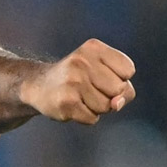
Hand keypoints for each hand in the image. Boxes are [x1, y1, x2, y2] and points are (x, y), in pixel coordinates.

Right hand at [20, 38, 135, 124]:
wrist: (38, 85)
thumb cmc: (78, 78)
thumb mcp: (102, 71)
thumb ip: (122, 87)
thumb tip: (117, 105)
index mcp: (93, 47)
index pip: (128, 69)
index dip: (120, 78)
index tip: (101, 75)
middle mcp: (82, 61)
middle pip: (119, 89)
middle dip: (109, 95)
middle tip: (89, 88)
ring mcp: (73, 81)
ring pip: (107, 106)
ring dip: (97, 107)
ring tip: (80, 96)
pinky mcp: (66, 102)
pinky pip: (93, 118)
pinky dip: (86, 116)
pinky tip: (73, 106)